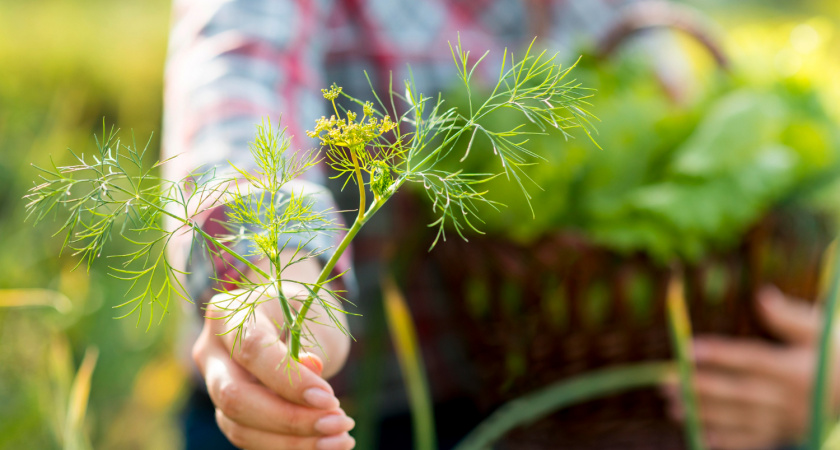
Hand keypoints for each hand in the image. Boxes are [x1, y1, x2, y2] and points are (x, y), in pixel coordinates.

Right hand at [192, 256, 354, 449]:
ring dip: (294, 442)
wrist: (287, 318)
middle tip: (339, 421)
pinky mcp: (226, 412)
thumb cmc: (302, 313)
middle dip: (290, 419)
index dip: (290, 381)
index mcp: (230, 313)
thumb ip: (311, 345)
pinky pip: (251, 438)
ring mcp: (213, 384)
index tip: (329, 399)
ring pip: (240, 427)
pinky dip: (290, 447)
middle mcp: (211, 350)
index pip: (253, 350)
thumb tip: (313, 383)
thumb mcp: (312, 317)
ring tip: (340, 437)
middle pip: (235, 396)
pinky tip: (328, 444)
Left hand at [662, 286, 836, 449]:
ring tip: (672, 408)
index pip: (750, 359)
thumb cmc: (838, 355)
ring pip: (740, 419)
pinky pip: (754, 439)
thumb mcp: (821, 331)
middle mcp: (788, 397)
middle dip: (699, 388)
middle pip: (737, 392)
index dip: (718, 354)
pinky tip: (701, 437)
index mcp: (794, 368)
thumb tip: (762, 295)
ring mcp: (786, 419)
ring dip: (705, 415)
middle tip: (664, 383)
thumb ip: (790, 317)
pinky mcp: (786, 433)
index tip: (687, 348)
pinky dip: (728, 440)